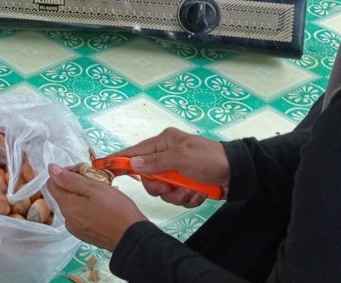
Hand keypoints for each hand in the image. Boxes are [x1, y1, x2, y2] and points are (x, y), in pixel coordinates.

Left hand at [48, 163, 147, 250]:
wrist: (132, 237)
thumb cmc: (116, 209)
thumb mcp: (94, 188)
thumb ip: (70, 179)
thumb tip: (51, 169)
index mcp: (67, 205)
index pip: (52, 182)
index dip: (65, 172)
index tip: (82, 170)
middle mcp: (66, 219)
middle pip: (62, 193)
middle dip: (74, 182)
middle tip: (94, 178)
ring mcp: (75, 228)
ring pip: (72, 204)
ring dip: (81, 194)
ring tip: (100, 191)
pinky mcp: (84, 234)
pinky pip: (79, 215)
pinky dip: (85, 206)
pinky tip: (100, 205)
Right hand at [113, 128, 228, 207]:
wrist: (238, 174)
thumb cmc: (209, 159)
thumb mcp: (181, 158)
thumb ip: (155, 162)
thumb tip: (132, 163)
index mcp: (164, 142)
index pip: (135, 152)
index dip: (119, 160)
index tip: (103, 167)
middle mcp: (167, 156)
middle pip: (147, 176)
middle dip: (159, 186)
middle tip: (170, 186)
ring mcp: (177, 171)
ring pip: (163, 190)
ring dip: (177, 194)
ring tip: (191, 190)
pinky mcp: (186, 185)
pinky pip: (177, 196)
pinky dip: (187, 198)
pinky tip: (199, 193)